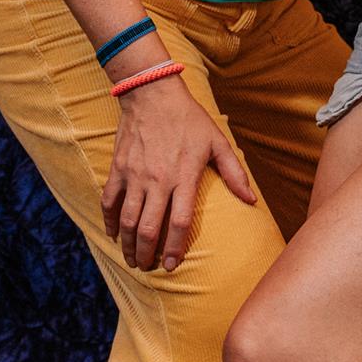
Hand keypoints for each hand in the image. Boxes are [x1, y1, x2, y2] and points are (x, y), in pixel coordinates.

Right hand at [100, 77, 254, 270]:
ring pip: (128, 220)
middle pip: (149, 228)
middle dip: (148, 254)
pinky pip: (109, 201)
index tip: (172, 265)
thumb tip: (252, 200)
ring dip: (129, 245)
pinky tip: (113, 234)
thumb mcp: (217, 142)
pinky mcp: (118, 168)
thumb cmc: (189, 119)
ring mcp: (135, 176)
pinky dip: (109, 221)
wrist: (152, 94)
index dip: (174, 248)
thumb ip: (234, 173)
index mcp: (183, 177)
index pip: (178, 222)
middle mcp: (158, 180)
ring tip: (133, 260)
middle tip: (149, 267)